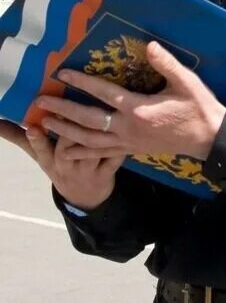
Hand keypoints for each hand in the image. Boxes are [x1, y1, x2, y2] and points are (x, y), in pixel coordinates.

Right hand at [0, 120, 124, 209]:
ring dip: (94, 135)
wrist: (86, 198)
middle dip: (67, 128)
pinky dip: (119, 148)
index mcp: (49, 161)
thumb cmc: (61, 166)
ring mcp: (86, 171)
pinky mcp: (106, 174)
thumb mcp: (41, 156)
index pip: (39, 150)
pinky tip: (125, 133)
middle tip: (69, 109)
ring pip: (90, 151)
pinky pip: (113, 159)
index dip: (37, 140)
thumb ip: (19, 137)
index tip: (33, 126)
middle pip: (66, 146)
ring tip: (99, 114)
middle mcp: (66, 166)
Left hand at [35, 40, 225, 161]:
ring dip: (65, 132)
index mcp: (139, 109)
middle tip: (40, 103)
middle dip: (63, 110)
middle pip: (88, 120)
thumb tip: (150, 45)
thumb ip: (166, 64)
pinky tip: (67, 151)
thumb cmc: (197, 107)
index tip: (62, 73)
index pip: (104, 93)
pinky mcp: (131, 151)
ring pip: (89, 140)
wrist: (209, 138)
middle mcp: (128, 128)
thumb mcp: (186, 82)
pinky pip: (100, 153)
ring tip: (45, 124)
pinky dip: (81, 151)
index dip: (81, 81)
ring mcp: (128, 142)